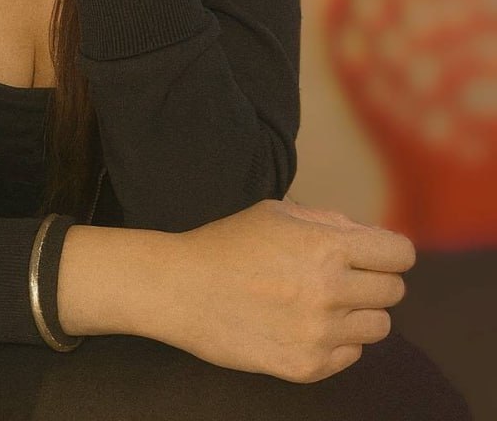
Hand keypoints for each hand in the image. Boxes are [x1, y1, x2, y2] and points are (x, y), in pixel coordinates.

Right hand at [139, 198, 415, 383]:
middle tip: (345, 276)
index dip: (391, 251)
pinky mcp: (307, 367)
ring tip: (323, 301)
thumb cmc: (229, 244)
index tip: (379, 254)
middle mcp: (330, 291)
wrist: (182, 290)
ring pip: (378, 326)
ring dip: (358, 311)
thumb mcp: (278, 213)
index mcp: (326, 246)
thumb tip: (370, 236)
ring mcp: (319, 333)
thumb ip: (330, 222)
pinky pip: (351, 355)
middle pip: (393, 291)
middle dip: (375, 279)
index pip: (398, 254)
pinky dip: (337, 340)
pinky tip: (305, 323)